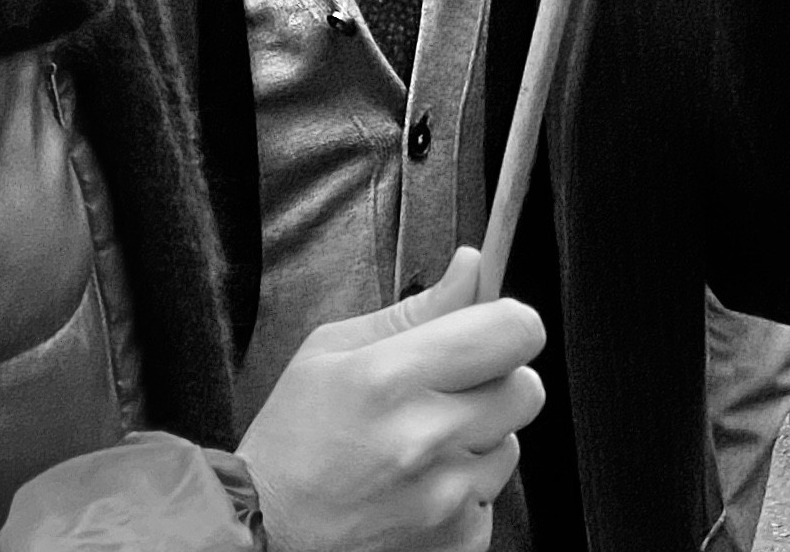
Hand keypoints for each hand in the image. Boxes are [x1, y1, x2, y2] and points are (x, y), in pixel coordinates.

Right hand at [236, 249, 547, 551]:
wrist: (263, 535)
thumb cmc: (291, 442)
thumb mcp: (332, 351)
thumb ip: (415, 309)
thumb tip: (473, 266)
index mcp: (394, 377)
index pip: (514, 330)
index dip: (508, 324)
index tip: (490, 330)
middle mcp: (427, 438)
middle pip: (526, 389)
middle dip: (496, 383)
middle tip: (448, 393)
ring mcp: (444, 498)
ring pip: (510, 447)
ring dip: (478, 441)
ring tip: (419, 448)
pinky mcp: (454, 542)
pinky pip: (490, 501)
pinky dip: (464, 493)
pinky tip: (416, 489)